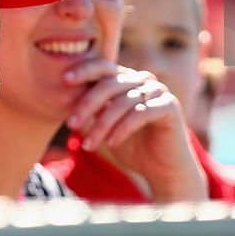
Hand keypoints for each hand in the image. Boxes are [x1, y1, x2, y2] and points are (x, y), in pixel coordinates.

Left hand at [64, 59, 207, 200]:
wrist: (162, 169)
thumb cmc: (132, 146)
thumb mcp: (106, 126)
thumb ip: (93, 110)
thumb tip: (66, 97)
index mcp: (128, 79)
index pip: (104, 67)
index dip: (84, 70)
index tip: (64, 80)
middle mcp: (144, 80)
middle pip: (110, 84)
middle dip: (87, 104)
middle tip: (71, 124)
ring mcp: (158, 91)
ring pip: (123, 102)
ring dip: (102, 124)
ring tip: (89, 145)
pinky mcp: (170, 106)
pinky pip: (141, 113)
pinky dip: (123, 129)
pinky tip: (112, 143)